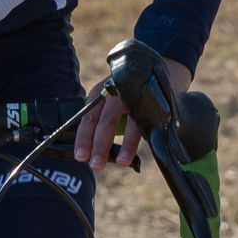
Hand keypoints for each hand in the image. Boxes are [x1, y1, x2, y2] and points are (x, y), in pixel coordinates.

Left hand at [73, 56, 192, 172]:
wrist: (157, 72)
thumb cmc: (127, 95)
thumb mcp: (110, 101)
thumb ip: (102, 122)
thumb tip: (92, 153)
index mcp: (100, 92)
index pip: (88, 117)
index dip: (83, 138)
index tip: (80, 157)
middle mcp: (115, 91)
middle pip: (104, 120)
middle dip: (99, 145)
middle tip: (95, 165)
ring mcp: (134, 94)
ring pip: (128, 122)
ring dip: (125, 145)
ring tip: (121, 162)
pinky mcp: (151, 101)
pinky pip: (146, 122)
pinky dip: (140, 140)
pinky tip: (135, 152)